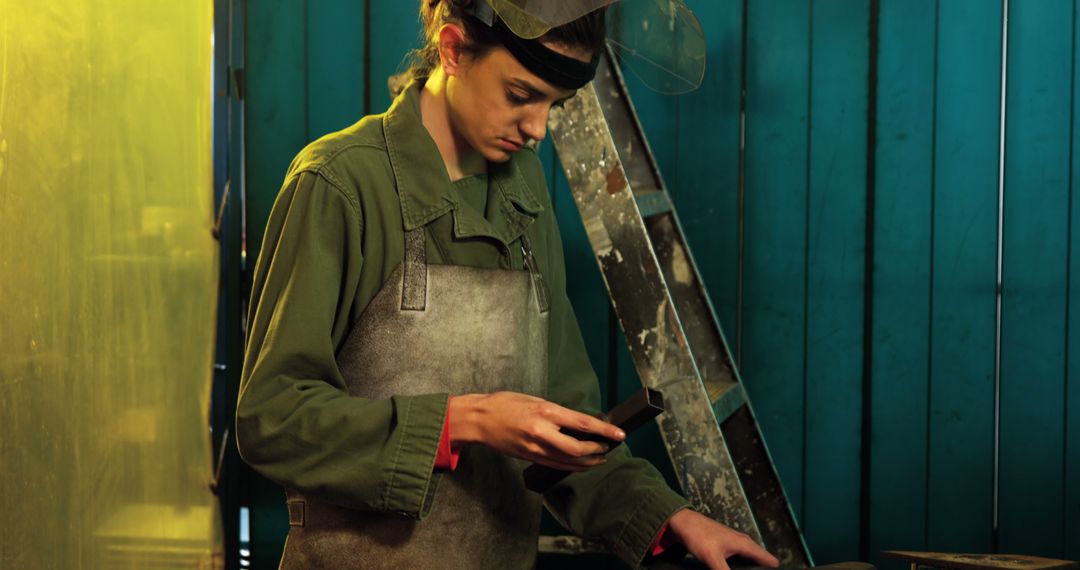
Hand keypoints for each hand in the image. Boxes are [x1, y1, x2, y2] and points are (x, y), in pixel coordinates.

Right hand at [448, 392, 624, 470]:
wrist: (480, 419)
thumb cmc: (506, 404)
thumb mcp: (535, 400)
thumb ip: (557, 413)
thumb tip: (579, 423)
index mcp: (545, 412)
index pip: (582, 424)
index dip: (604, 431)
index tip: (619, 434)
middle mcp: (542, 432)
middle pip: (578, 448)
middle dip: (598, 449)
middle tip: (609, 446)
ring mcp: (535, 448)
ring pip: (569, 461)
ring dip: (589, 461)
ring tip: (601, 457)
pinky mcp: (530, 457)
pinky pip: (556, 466)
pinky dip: (573, 467)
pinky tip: (582, 464)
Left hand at [666, 508, 780, 569]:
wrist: (682, 523)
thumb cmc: (697, 535)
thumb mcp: (712, 558)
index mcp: (745, 543)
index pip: (767, 559)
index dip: (773, 568)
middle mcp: (743, 542)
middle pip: (761, 559)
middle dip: (764, 567)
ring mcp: (735, 543)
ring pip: (751, 558)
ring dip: (754, 566)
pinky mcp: (726, 546)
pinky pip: (741, 558)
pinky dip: (743, 565)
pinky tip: (738, 569)